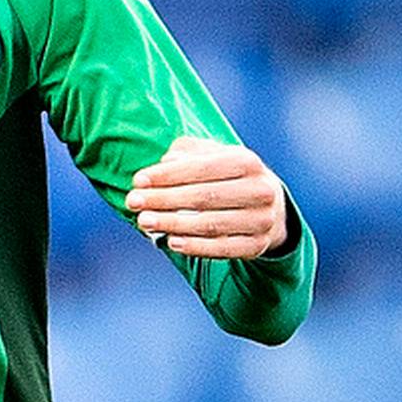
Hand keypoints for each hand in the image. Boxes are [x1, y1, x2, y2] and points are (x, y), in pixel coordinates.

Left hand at [124, 136, 290, 259]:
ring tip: (144, 221)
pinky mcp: (257, 246)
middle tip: (133, 202)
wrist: (269, 206)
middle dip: (164, 199)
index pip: (203, 168)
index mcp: (247, 162)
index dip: (168, 174)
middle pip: (205, 197)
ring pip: (211, 224)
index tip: (137, 180)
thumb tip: (164, 163)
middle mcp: (260, 190)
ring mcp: (261, 220)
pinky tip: (171, 241)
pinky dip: (196, 247)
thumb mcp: (211, 156)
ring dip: (173, 224)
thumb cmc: (227, 176)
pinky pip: (223, 249)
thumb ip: (186, 153)